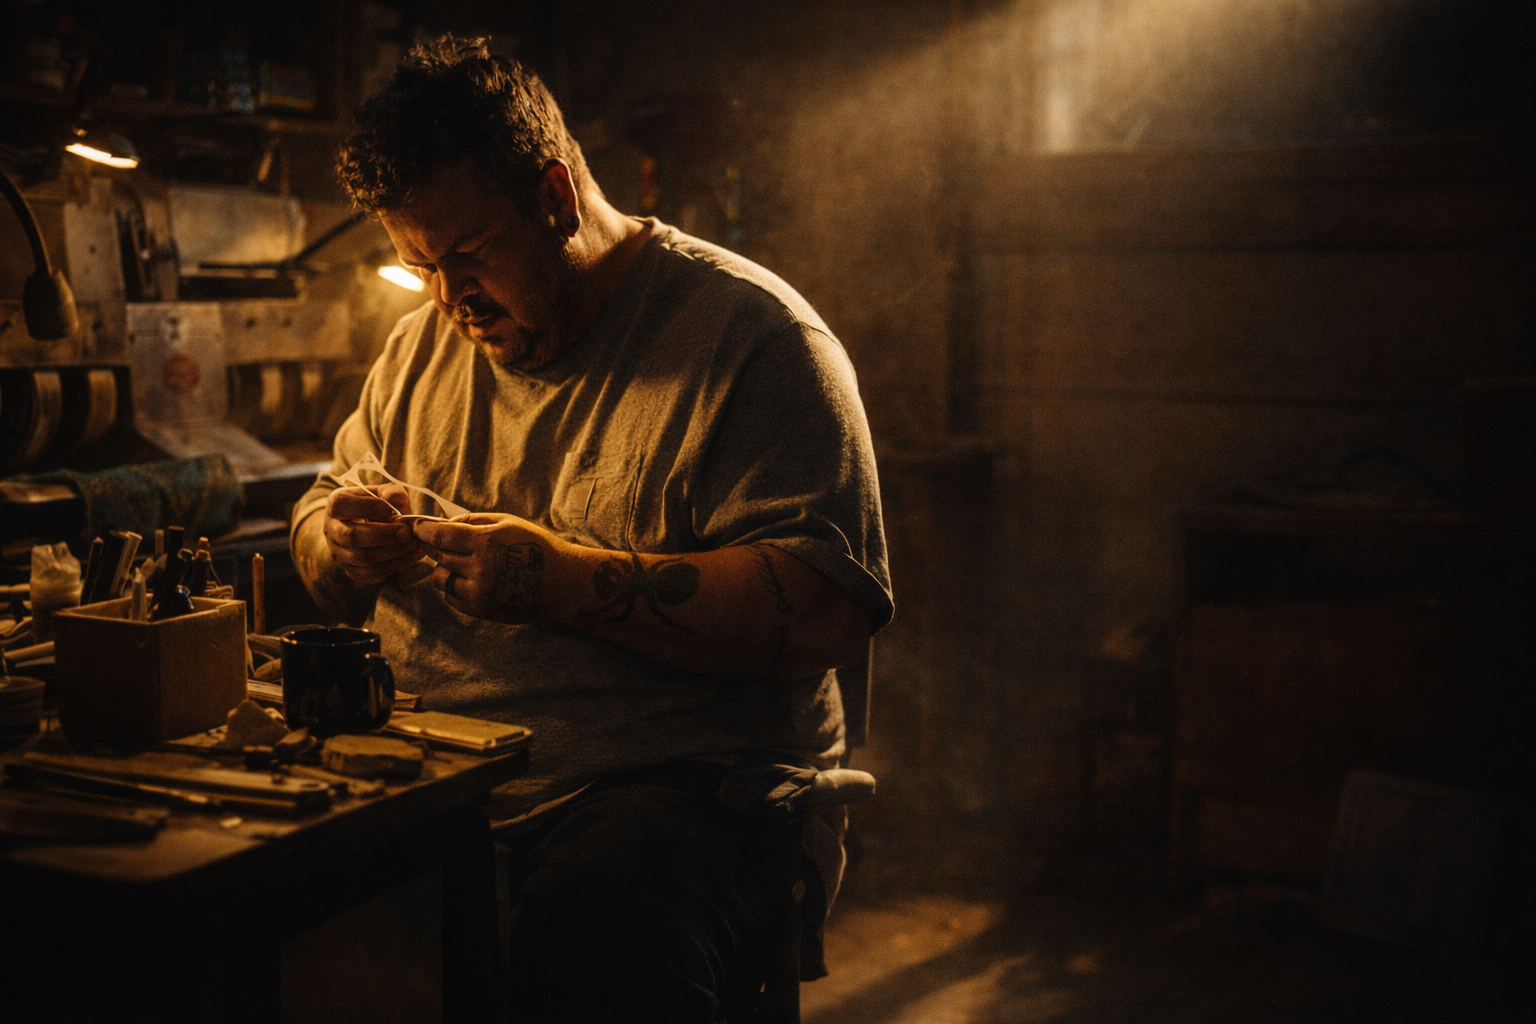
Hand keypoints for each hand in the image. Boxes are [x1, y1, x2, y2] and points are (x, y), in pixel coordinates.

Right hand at [322, 484, 421, 584]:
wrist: (364, 528)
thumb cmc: (375, 507)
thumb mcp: (381, 493)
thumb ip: (390, 492)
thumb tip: (398, 499)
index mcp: (336, 505)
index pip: (341, 504)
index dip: (364, 506)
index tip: (388, 508)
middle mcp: (331, 529)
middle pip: (351, 536)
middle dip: (382, 535)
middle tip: (406, 532)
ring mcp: (339, 553)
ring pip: (362, 557)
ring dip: (392, 551)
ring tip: (414, 543)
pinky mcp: (351, 570)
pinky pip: (371, 573)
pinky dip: (396, 565)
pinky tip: (413, 555)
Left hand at [411, 513, 562, 623]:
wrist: (562, 584)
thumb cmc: (537, 547)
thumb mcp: (509, 523)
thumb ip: (474, 520)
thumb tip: (444, 523)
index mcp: (486, 542)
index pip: (440, 535)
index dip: (423, 530)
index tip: (415, 526)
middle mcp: (479, 568)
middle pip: (438, 556)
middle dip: (433, 547)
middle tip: (437, 542)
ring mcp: (479, 592)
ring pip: (441, 579)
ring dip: (445, 569)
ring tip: (461, 564)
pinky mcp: (481, 609)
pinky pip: (452, 598)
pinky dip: (454, 588)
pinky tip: (470, 580)